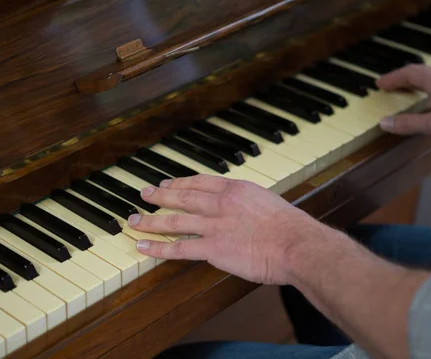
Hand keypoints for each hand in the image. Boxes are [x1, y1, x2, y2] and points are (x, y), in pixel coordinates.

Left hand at [127, 174, 322, 284]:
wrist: (295, 244)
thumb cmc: (289, 227)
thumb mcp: (267, 202)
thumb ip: (248, 204)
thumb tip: (240, 210)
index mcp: (234, 189)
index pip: (199, 182)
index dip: (179, 182)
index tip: (167, 184)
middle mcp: (219, 204)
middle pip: (181, 197)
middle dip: (159, 196)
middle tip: (144, 195)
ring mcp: (214, 225)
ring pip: (173, 221)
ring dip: (151, 221)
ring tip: (134, 221)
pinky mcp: (212, 248)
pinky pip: (178, 248)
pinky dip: (158, 248)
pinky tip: (144, 247)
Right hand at [377, 64, 430, 146]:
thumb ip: (408, 124)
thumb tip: (385, 122)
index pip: (410, 73)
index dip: (393, 78)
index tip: (380, 83)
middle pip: (422, 73)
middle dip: (403, 79)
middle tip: (390, 86)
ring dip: (417, 84)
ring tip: (408, 93)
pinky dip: (430, 93)